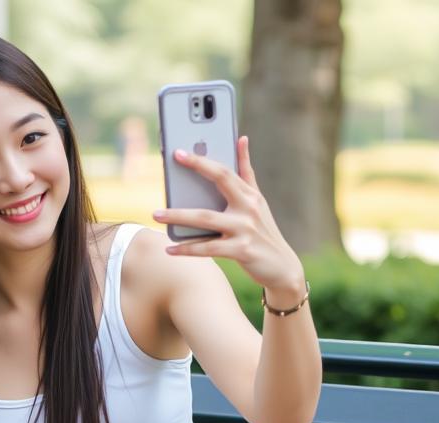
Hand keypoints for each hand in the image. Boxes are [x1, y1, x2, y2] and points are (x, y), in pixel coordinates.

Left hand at [152, 136, 305, 295]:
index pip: (224, 170)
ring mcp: (246, 229)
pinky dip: (187, 248)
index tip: (178, 153)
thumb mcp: (258, 200)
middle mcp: (249, 207)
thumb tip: (242, 138)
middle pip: (219, 182)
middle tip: (165, 177)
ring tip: (156, 215)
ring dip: (178, 216)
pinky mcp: (242, 251)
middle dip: (192, 174)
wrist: (282, 267)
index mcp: (250, 194)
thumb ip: (246, 171)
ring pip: (206, 218)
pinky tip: (169, 248)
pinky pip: (208, 248)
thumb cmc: (263, 231)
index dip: (201, 160)